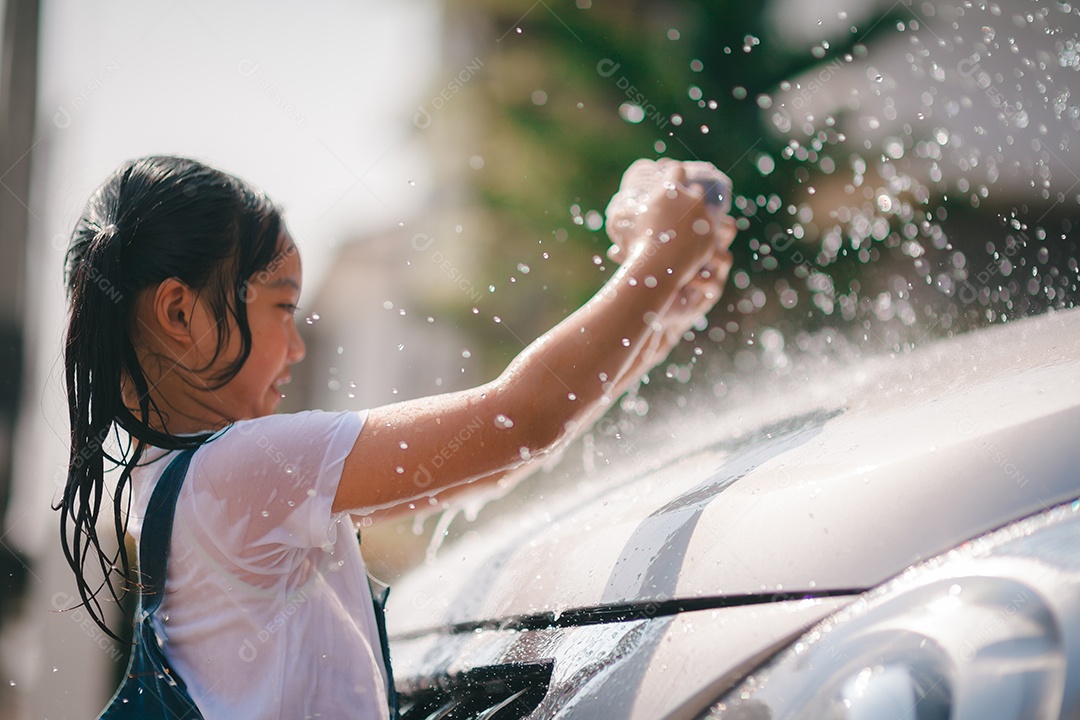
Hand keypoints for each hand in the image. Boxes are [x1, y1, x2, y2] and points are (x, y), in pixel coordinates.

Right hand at [605, 158, 734, 270]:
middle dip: (688, 196)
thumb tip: (615, 210)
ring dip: (697, 218)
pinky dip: (701, 237)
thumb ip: (623, 211)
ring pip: (705, 213)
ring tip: (686, 231)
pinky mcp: (711, 238)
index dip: (673, 171)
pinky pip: (709, 233)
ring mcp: (705, 219)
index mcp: (671, 191)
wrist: (657, 268)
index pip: (676, 170)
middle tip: (678, 208)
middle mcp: (692, 200)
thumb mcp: (623, 222)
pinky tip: (691, 245)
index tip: (670, 176)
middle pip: (696, 190)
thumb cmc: (636, 242)